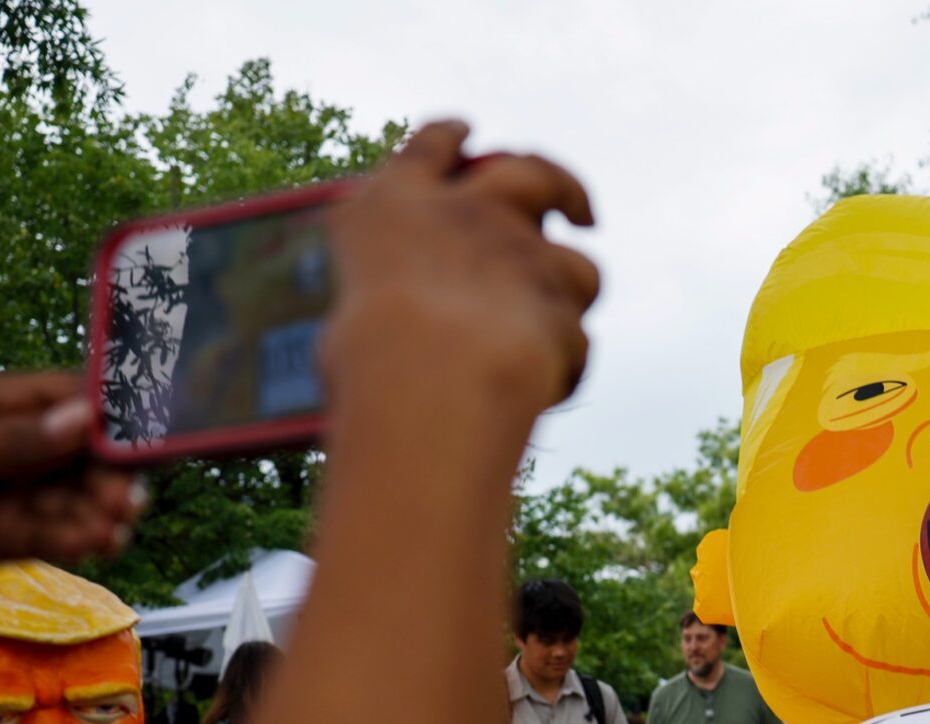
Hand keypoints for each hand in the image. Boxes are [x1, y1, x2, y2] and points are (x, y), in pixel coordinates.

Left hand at [0, 374, 142, 576]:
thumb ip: (10, 439)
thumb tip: (81, 418)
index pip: (66, 398)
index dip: (108, 413)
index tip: (144, 433)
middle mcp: (14, 448)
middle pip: (82, 455)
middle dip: (109, 474)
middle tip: (125, 497)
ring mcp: (13, 492)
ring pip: (74, 498)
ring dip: (101, 511)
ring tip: (114, 526)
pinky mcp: (7, 536)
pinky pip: (54, 535)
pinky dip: (80, 539)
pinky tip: (99, 542)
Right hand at [322, 121, 598, 482]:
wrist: (420, 375)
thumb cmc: (363, 355)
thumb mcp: (348, 308)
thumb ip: (382, 289)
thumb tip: (392, 315)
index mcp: (397, 202)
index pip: (430, 146)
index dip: (450, 136)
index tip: (465, 130)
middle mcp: (468, 212)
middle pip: (533, 173)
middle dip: (565, 186)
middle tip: (582, 212)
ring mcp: (522, 253)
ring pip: (577, 265)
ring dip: (574, 293)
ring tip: (559, 325)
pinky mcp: (562, 304)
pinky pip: (575, 340)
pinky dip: (563, 366)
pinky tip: (546, 388)